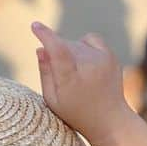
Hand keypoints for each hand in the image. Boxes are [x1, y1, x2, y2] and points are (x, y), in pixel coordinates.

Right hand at [32, 23, 128, 142]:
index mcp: (70, 79)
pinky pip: (90, 39)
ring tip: (76, 73)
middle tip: (62, 76)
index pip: (58, 50)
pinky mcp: (111, 56)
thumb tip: (41, 48)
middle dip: (56, 52)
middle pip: (64, 45)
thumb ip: (45, 73)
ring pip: (75, 42)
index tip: (35, 25)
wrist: (109, 119)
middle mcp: (88, 67)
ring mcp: (102, 60)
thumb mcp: (52, 99)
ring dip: (69, 51)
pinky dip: (83, 46)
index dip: (46, 35)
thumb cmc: (75, 112)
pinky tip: (84, 61)